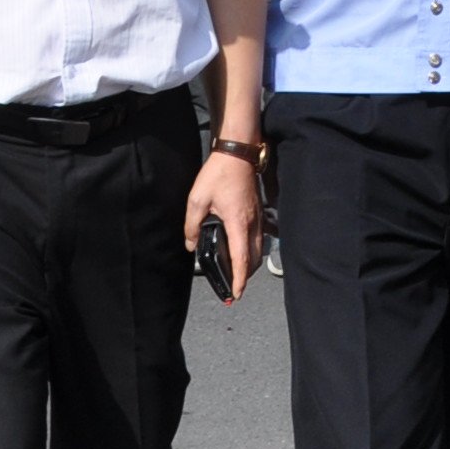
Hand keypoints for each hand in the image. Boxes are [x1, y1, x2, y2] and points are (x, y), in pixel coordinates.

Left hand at [187, 146, 263, 298]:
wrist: (238, 154)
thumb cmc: (219, 174)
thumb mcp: (197, 199)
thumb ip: (192, 225)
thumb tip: (191, 245)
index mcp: (238, 223)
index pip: (242, 258)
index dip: (240, 279)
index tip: (236, 293)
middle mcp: (251, 223)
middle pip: (254, 259)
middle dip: (245, 276)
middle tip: (233, 287)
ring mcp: (257, 217)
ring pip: (258, 249)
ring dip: (249, 264)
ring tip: (236, 272)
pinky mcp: (257, 212)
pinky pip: (258, 238)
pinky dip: (251, 251)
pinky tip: (240, 250)